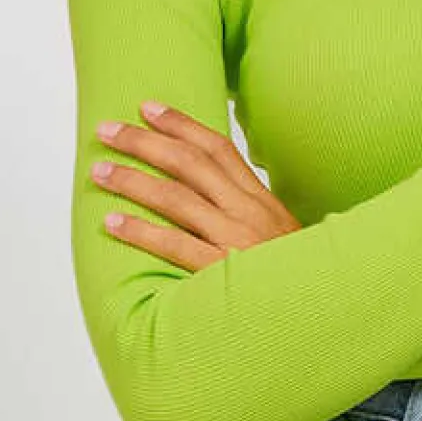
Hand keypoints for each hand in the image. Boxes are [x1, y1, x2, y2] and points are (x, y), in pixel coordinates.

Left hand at [91, 99, 300, 272]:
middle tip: (106, 130)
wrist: (322, 311)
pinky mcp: (222, 273)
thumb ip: (251, 219)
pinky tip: (113, 221)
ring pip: (176, 198)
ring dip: (132, 180)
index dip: (182, 125)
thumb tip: (212, 203)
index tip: (149, 109)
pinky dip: (141, 231)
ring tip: (99, 171)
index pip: (219, 149)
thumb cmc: (296, 281)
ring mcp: (236, 241)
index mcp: (263, 201)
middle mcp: (249, 213)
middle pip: (190, 163)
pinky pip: (174, 245)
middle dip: (144, 142)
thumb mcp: (283, 239)